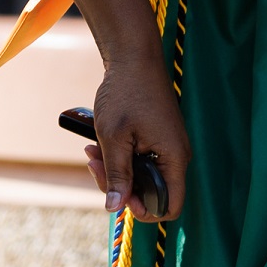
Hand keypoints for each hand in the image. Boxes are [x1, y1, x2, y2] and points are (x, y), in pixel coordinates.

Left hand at [81, 47, 189, 222]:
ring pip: (140, 175)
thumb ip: (116, 175)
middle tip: (94, 166)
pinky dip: (118, 155)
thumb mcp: (114, 138)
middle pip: (150, 192)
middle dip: (119, 185)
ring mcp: (165, 145)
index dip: (143, 210)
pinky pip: (138, 158)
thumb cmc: (126, 93)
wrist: (133, 56)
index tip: (118, 195)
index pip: (169, 206)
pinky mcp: (155, 137)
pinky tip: (97, 143)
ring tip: (91, 151)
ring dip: (114, 169)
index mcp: (173, 158)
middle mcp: (174, 155)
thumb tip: (114, 208)